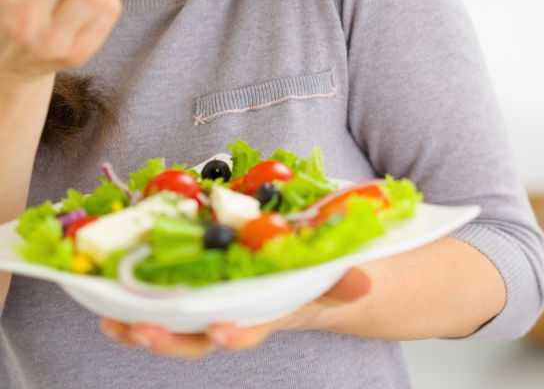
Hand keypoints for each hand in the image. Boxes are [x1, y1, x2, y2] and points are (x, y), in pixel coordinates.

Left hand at [99, 267, 371, 356]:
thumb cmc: (319, 273)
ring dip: (142, 328)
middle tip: (143, 329)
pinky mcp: (197, 293)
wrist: (312, 280)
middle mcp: (238, 317)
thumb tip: (364, 284)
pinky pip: (163, 307)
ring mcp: (215, 308)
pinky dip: (136, 305)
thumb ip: (345, 280)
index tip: (223, 331)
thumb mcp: (335, 275)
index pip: (254, 328)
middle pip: (201, 341)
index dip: (238, 333)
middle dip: (171, 340)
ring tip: (113, 320)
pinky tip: (108, 298)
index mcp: (272, 311)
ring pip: (174, 331)